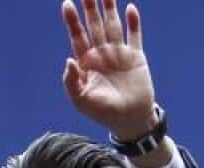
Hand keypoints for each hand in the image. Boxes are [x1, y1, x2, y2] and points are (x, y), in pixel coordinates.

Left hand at [61, 0, 155, 140]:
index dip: (72, 21)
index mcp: (85, 62)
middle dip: (90, 9)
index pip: (77, 36)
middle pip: (94, 26)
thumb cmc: (101, 111)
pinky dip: (133, 22)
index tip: (66, 4)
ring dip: (110, 10)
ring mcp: (119, 53)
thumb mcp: (80, 100)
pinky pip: (134, 36)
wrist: (127, 119)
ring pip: (113, 26)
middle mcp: (101, 54)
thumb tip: (68, 60)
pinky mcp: (136, 56)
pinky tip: (130, 8)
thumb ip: (71, 81)